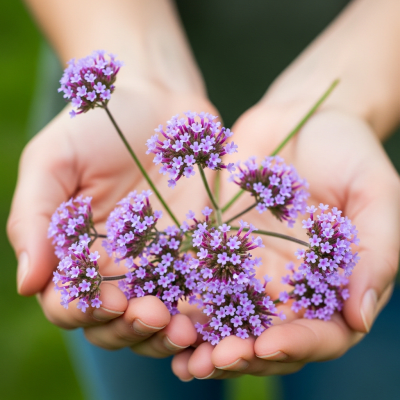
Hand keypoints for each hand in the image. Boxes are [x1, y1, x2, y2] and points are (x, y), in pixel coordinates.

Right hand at [7, 80, 215, 356]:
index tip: (107, 300)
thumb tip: (27, 283)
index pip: (69, 302)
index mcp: (74, 252)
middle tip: (152, 316)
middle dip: (130, 328)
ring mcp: (160, 263)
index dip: (83, 309)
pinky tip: (214, 315)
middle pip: (114, 322)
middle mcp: (116, 267)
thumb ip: (35, 218)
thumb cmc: (97, 125)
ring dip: (167, 333)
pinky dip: (204, 311)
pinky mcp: (197, 251)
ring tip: (183, 328)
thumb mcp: (53, 160)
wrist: (156, 99)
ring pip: (158, 319)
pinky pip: (200, 291)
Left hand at [171, 103, 399, 379]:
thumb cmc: (347, 151)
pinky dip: (181, 298)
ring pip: (227, 318)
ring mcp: (250, 267)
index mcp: (331, 284)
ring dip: (204, 340)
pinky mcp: (217, 245)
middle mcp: (288, 284)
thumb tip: (360, 317)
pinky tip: (162, 311)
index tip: (268, 345)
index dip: (297, 344)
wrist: (301, 117)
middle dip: (242, 353)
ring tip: (182, 352)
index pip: (320, 332)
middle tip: (213, 361)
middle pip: (267, 337)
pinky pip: (198, 277)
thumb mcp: (374, 193)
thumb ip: (377, 252)